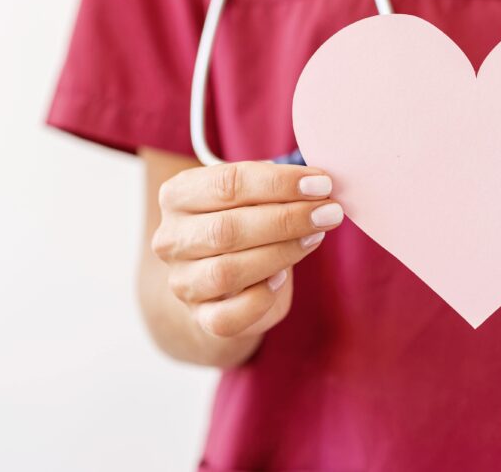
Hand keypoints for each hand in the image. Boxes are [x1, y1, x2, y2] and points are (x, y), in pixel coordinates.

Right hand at [152, 161, 342, 340]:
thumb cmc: (245, 218)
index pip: (227, 184)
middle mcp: (171, 239)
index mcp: (178, 195)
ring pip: (227, 272)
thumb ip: (277, 185)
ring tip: (316, 237)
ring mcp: (182, 281)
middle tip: (329, 212)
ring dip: (281, 253)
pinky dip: (260, 299)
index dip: (279, 183)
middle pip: (227, 229)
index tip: (321, 183)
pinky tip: (283, 279)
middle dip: (287, 219)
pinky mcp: (201, 317)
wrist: (224, 275)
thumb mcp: (253, 193)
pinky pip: (227, 317)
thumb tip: (319, 182)